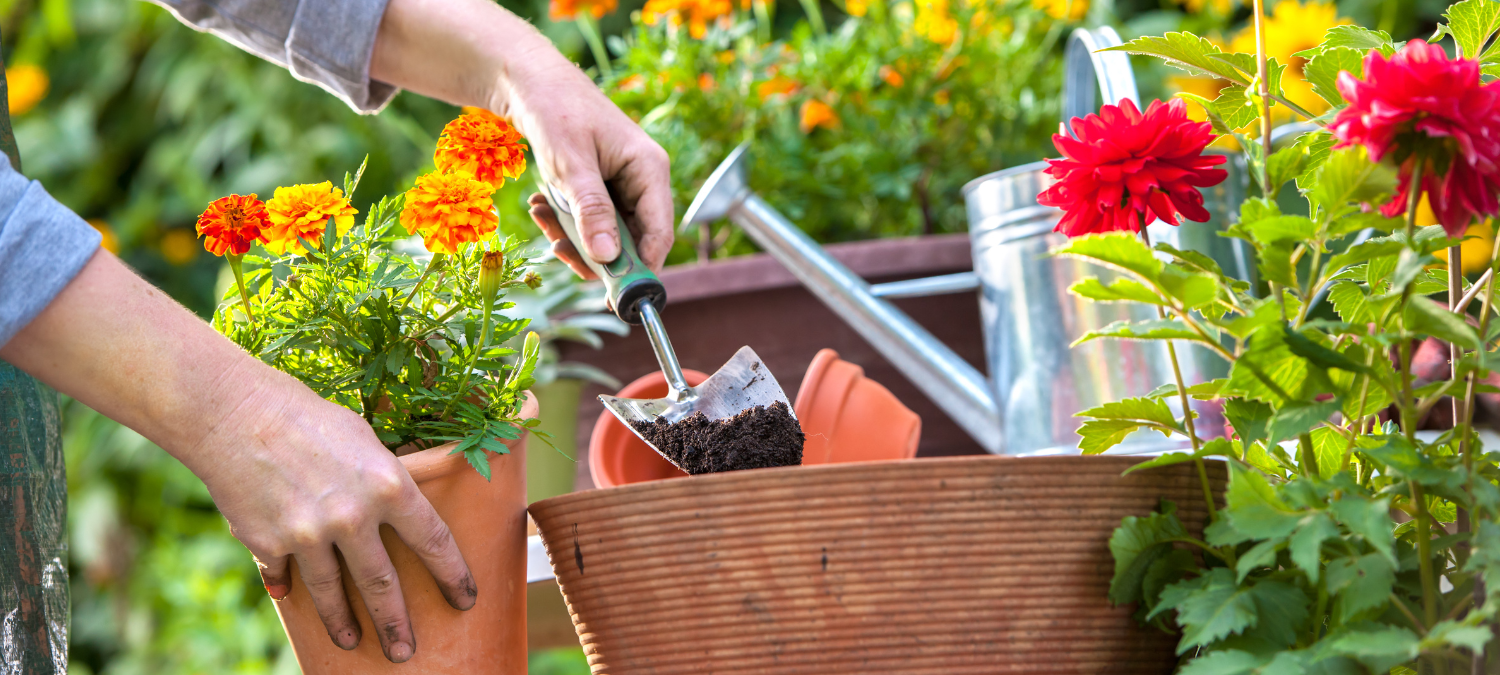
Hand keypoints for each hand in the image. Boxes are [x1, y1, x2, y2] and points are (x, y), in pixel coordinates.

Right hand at [0, 252, 474, 663]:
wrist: (235, 414)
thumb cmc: (308, 417)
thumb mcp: (364, 439)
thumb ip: (384, 479)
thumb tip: (400, 509)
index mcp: (389, 486)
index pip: (434, 542)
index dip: (453, 575)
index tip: (465, 599)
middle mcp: (353, 517)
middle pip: (383, 586)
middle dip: (398, 625)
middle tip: (405, 652)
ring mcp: (309, 536)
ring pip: (332, 595)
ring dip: (344, 624)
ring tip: (353, 641)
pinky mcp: (269, 545)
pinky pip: (284, 576)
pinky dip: (287, 587)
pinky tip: (289, 597)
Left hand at [505, 57, 673, 277]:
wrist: (530, 82)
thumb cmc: (556, 112)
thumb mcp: (571, 166)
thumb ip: (592, 211)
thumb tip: (608, 258)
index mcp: (650, 169)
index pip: (659, 233)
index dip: (641, 268)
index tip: (614, 296)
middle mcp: (643, 180)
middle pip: (632, 240)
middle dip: (592, 251)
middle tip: (557, 250)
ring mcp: (623, 186)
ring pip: (607, 234)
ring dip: (572, 235)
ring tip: (540, 212)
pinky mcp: (602, 188)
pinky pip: (590, 221)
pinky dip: (565, 221)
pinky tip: (540, 205)